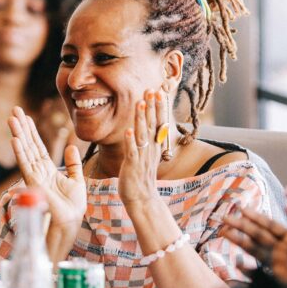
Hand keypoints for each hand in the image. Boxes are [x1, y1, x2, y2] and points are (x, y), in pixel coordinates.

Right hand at [9, 107, 84, 228]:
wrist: (71, 221)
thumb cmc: (73, 206)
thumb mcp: (77, 180)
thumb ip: (73, 163)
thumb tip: (72, 146)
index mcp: (48, 170)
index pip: (38, 146)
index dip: (32, 131)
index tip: (26, 116)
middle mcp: (38, 171)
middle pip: (29, 145)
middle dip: (22, 127)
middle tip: (14, 110)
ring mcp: (34, 176)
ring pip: (25, 151)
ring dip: (18, 134)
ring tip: (11, 118)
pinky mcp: (33, 183)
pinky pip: (25, 165)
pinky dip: (20, 152)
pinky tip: (15, 139)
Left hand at [117, 90, 165, 206]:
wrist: (142, 198)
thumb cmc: (142, 175)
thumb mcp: (148, 154)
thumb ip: (150, 139)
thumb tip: (151, 124)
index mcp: (154, 145)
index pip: (158, 122)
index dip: (158, 107)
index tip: (158, 91)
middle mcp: (151, 149)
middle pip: (152, 124)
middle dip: (151, 106)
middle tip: (151, 89)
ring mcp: (142, 157)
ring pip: (142, 134)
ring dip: (141, 118)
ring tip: (140, 103)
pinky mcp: (133, 166)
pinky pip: (132, 152)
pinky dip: (130, 142)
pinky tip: (128, 131)